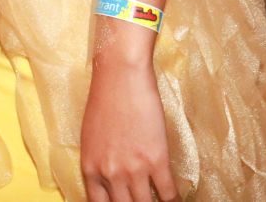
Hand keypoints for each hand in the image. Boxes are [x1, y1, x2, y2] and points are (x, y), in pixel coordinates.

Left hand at [81, 58, 178, 201]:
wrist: (121, 76)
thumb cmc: (104, 99)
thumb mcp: (92, 137)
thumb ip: (99, 162)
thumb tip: (110, 179)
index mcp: (90, 167)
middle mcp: (110, 173)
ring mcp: (134, 169)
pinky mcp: (156, 160)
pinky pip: (167, 193)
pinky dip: (172, 200)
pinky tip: (175, 199)